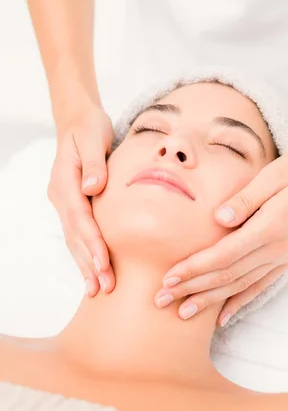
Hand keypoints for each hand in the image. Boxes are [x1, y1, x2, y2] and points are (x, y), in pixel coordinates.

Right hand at [48, 105, 114, 296]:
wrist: (78, 121)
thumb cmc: (90, 127)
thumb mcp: (93, 136)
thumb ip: (94, 162)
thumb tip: (93, 188)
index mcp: (66, 180)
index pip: (80, 217)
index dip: (92, 242)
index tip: (104, 263)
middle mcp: (61, 195)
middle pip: (75, 234)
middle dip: (88, 262)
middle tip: (102, 287)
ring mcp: (63, 201)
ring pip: (73, 238)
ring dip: (84, 264)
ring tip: (96, 289)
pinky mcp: (71, 204)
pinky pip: (76, 233)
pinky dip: (83, 253)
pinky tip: (92, 270)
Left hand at [155, 145, 287, 324]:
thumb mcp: (271, 176)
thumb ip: (244, 200)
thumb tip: (217, 219)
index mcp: (270, 228)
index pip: (223, 255)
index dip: (194, 268)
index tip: (168, 277)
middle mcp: (277, 250)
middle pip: (227, 276)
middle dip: (192, 289)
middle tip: (161, 300)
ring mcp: (283, 258)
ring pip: (240, 286)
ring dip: (210, 300)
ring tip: (182, 313)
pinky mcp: (286, 260)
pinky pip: (259, 286)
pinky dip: (239, 302)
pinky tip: (223, 317)